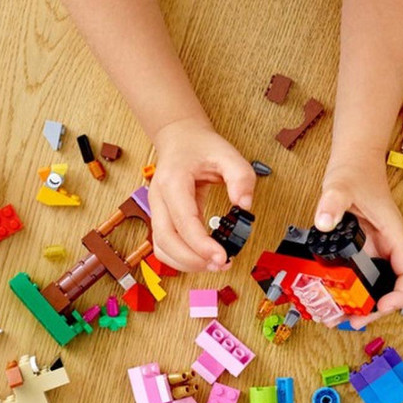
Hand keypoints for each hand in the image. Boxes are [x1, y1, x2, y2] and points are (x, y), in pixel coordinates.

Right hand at [149, 117, 255, 271]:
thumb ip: (241, 176)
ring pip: (161, 247)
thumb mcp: (227, 154)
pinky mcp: (162, 218)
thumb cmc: (200, 146)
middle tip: (221, 264)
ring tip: (214, 264)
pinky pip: (164, 245)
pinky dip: (180, 258)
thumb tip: (244, 204)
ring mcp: (157, 209)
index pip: (183, 221)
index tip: (221, 256)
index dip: (201, 244)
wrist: (180, 138)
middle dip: (192, 259)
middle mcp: (159, 198)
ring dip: (185, 262)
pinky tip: (201, 258)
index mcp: (173, 181)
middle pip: (165, 240)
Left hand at [314, 156, 402, 328]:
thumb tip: (324, 222)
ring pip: (374, 285)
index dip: (400, 295)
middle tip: (352, 321)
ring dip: (361, 304)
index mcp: (393, 235)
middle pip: (391, 287)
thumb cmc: (356, 171)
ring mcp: (373, 248)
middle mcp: (386, 246)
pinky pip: (358, 275)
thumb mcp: (341, 186)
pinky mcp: (359, 248)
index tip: (381, 306)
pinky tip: (331, 297)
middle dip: (375, 309)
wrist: (353, 159)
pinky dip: (348, 290)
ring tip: (339, 317)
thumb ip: (333, 202)